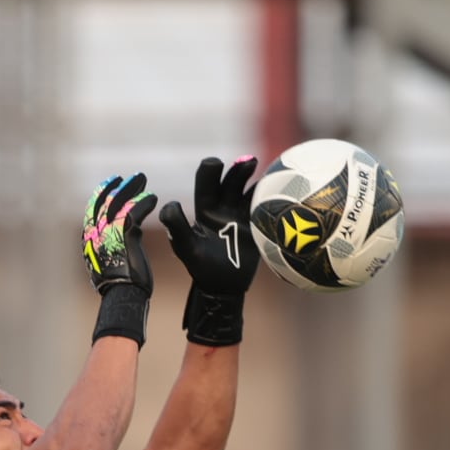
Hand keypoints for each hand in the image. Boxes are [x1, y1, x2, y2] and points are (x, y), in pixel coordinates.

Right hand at [81, 173, 154, 344]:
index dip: (101, 194)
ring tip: (142, 179)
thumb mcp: (108, 265)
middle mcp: (96, 234)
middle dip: (117, 187)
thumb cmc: (120, 289)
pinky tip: (153, 197)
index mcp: (90, 240)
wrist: (123, 299)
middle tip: (129, 177)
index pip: (92, 210)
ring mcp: (109, 234)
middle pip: (105, 202)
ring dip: (131, 189)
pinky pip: (134, 213)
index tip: (110, 182)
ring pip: (119, 203)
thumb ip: (108, 249)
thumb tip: (111, 245)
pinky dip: (143, 203)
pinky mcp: (125, 236)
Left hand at [158, 154, 259, 345]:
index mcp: (205, 208)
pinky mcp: (257, 225)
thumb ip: (177, 227)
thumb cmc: (202, 268)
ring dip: (257, 179)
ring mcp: (242, 215)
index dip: (210, 171)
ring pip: (250, 190)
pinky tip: (278, 189)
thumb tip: (171, 203)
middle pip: (231, 181)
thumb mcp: (187, 248)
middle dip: (238, 170)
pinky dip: (270, 197)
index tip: (216, 164)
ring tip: (267, 172)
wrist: (224, 287)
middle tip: (248, 161)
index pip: (206, 182)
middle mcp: (224, 207)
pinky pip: (264, 207)